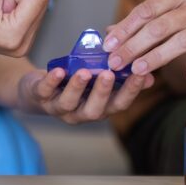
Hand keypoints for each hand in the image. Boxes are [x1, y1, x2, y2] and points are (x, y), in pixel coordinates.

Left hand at [17, 67, 154, 124]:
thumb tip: (148, 71)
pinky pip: (45, 91)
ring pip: (69, 103)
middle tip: (109, 74)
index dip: (131, 91)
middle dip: (103, 92)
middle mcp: (81, 113)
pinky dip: (51, 81)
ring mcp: (59, 108)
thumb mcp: (98, 80)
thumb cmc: (74, 82)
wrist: (37, 90)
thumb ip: (118, 76)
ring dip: (78, 87)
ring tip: (85, 72)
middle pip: (95, 110)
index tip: (141, 73)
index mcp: (99, 107)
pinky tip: (59, 71)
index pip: (119, 104)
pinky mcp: (40, 97)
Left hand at [103, 0, 185, 81]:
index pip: (147, 9)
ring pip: (183, 41)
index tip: (108, 46)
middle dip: (134, 45)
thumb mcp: (163, 15)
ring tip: (137, 69)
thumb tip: (108, 33)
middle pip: (161, 26)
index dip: (125, 28)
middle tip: (116, 62)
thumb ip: (138, 23)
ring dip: (157, 57)